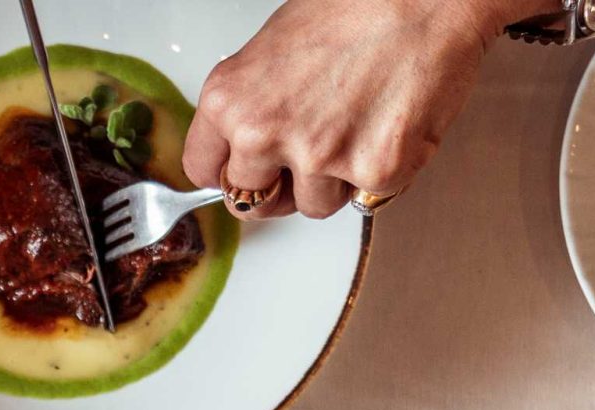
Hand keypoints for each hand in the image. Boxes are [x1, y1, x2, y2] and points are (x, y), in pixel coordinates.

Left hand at [183, 0, 533, 219]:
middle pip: (251, 203)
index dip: (230, 172)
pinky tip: (389, 124)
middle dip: (278, 187)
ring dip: (332, 182)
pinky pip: (366, 197)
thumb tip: (243, 144)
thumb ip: (251, 103)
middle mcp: (264, 135)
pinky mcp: (374, 171)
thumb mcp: (273, 48)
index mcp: (229, 102)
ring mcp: (319, 157)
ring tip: (357, 124)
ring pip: (313, 205)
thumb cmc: (356, 7)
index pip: (204, 171)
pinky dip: (381, 171)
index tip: (246, 170)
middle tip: (308, 155)